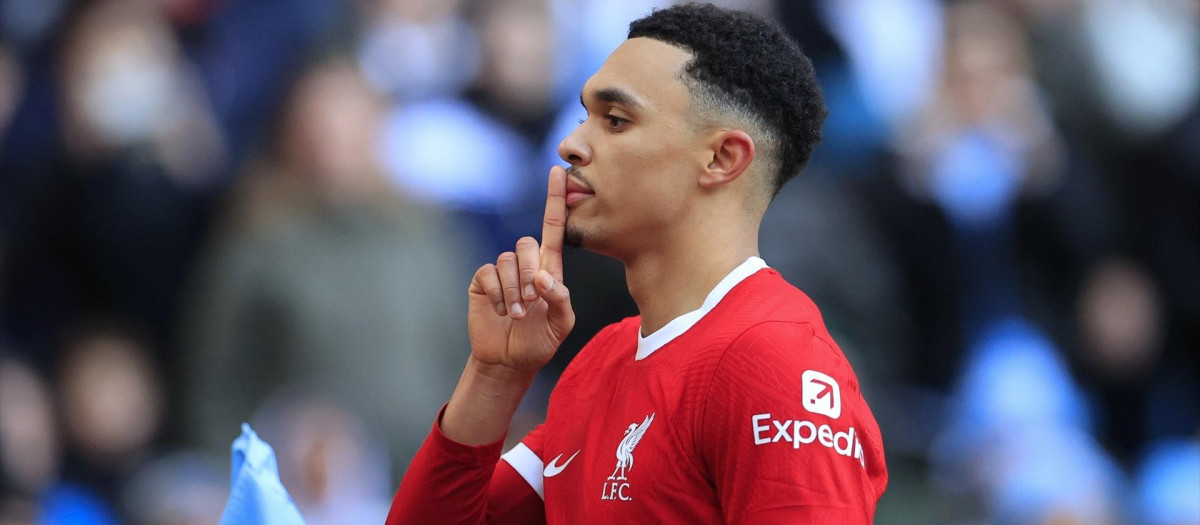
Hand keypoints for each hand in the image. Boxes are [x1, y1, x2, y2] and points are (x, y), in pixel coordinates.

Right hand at [466, 166, 575, 376]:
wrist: (509, 360)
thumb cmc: (539, 342)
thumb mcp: (561, 325)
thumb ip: (561, 300)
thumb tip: (544, 278)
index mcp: (549, 269)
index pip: (554, 228)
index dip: (555, 201)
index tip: (558, 173)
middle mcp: (525, 265)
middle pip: (527, 244)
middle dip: (530, 272)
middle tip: (532, 299)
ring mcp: (502, 272)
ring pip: (507, 260)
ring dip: (514, 290)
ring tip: (516, 314)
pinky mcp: (483, 281)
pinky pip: (489, 272)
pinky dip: (498, 293)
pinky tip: (501, 310)